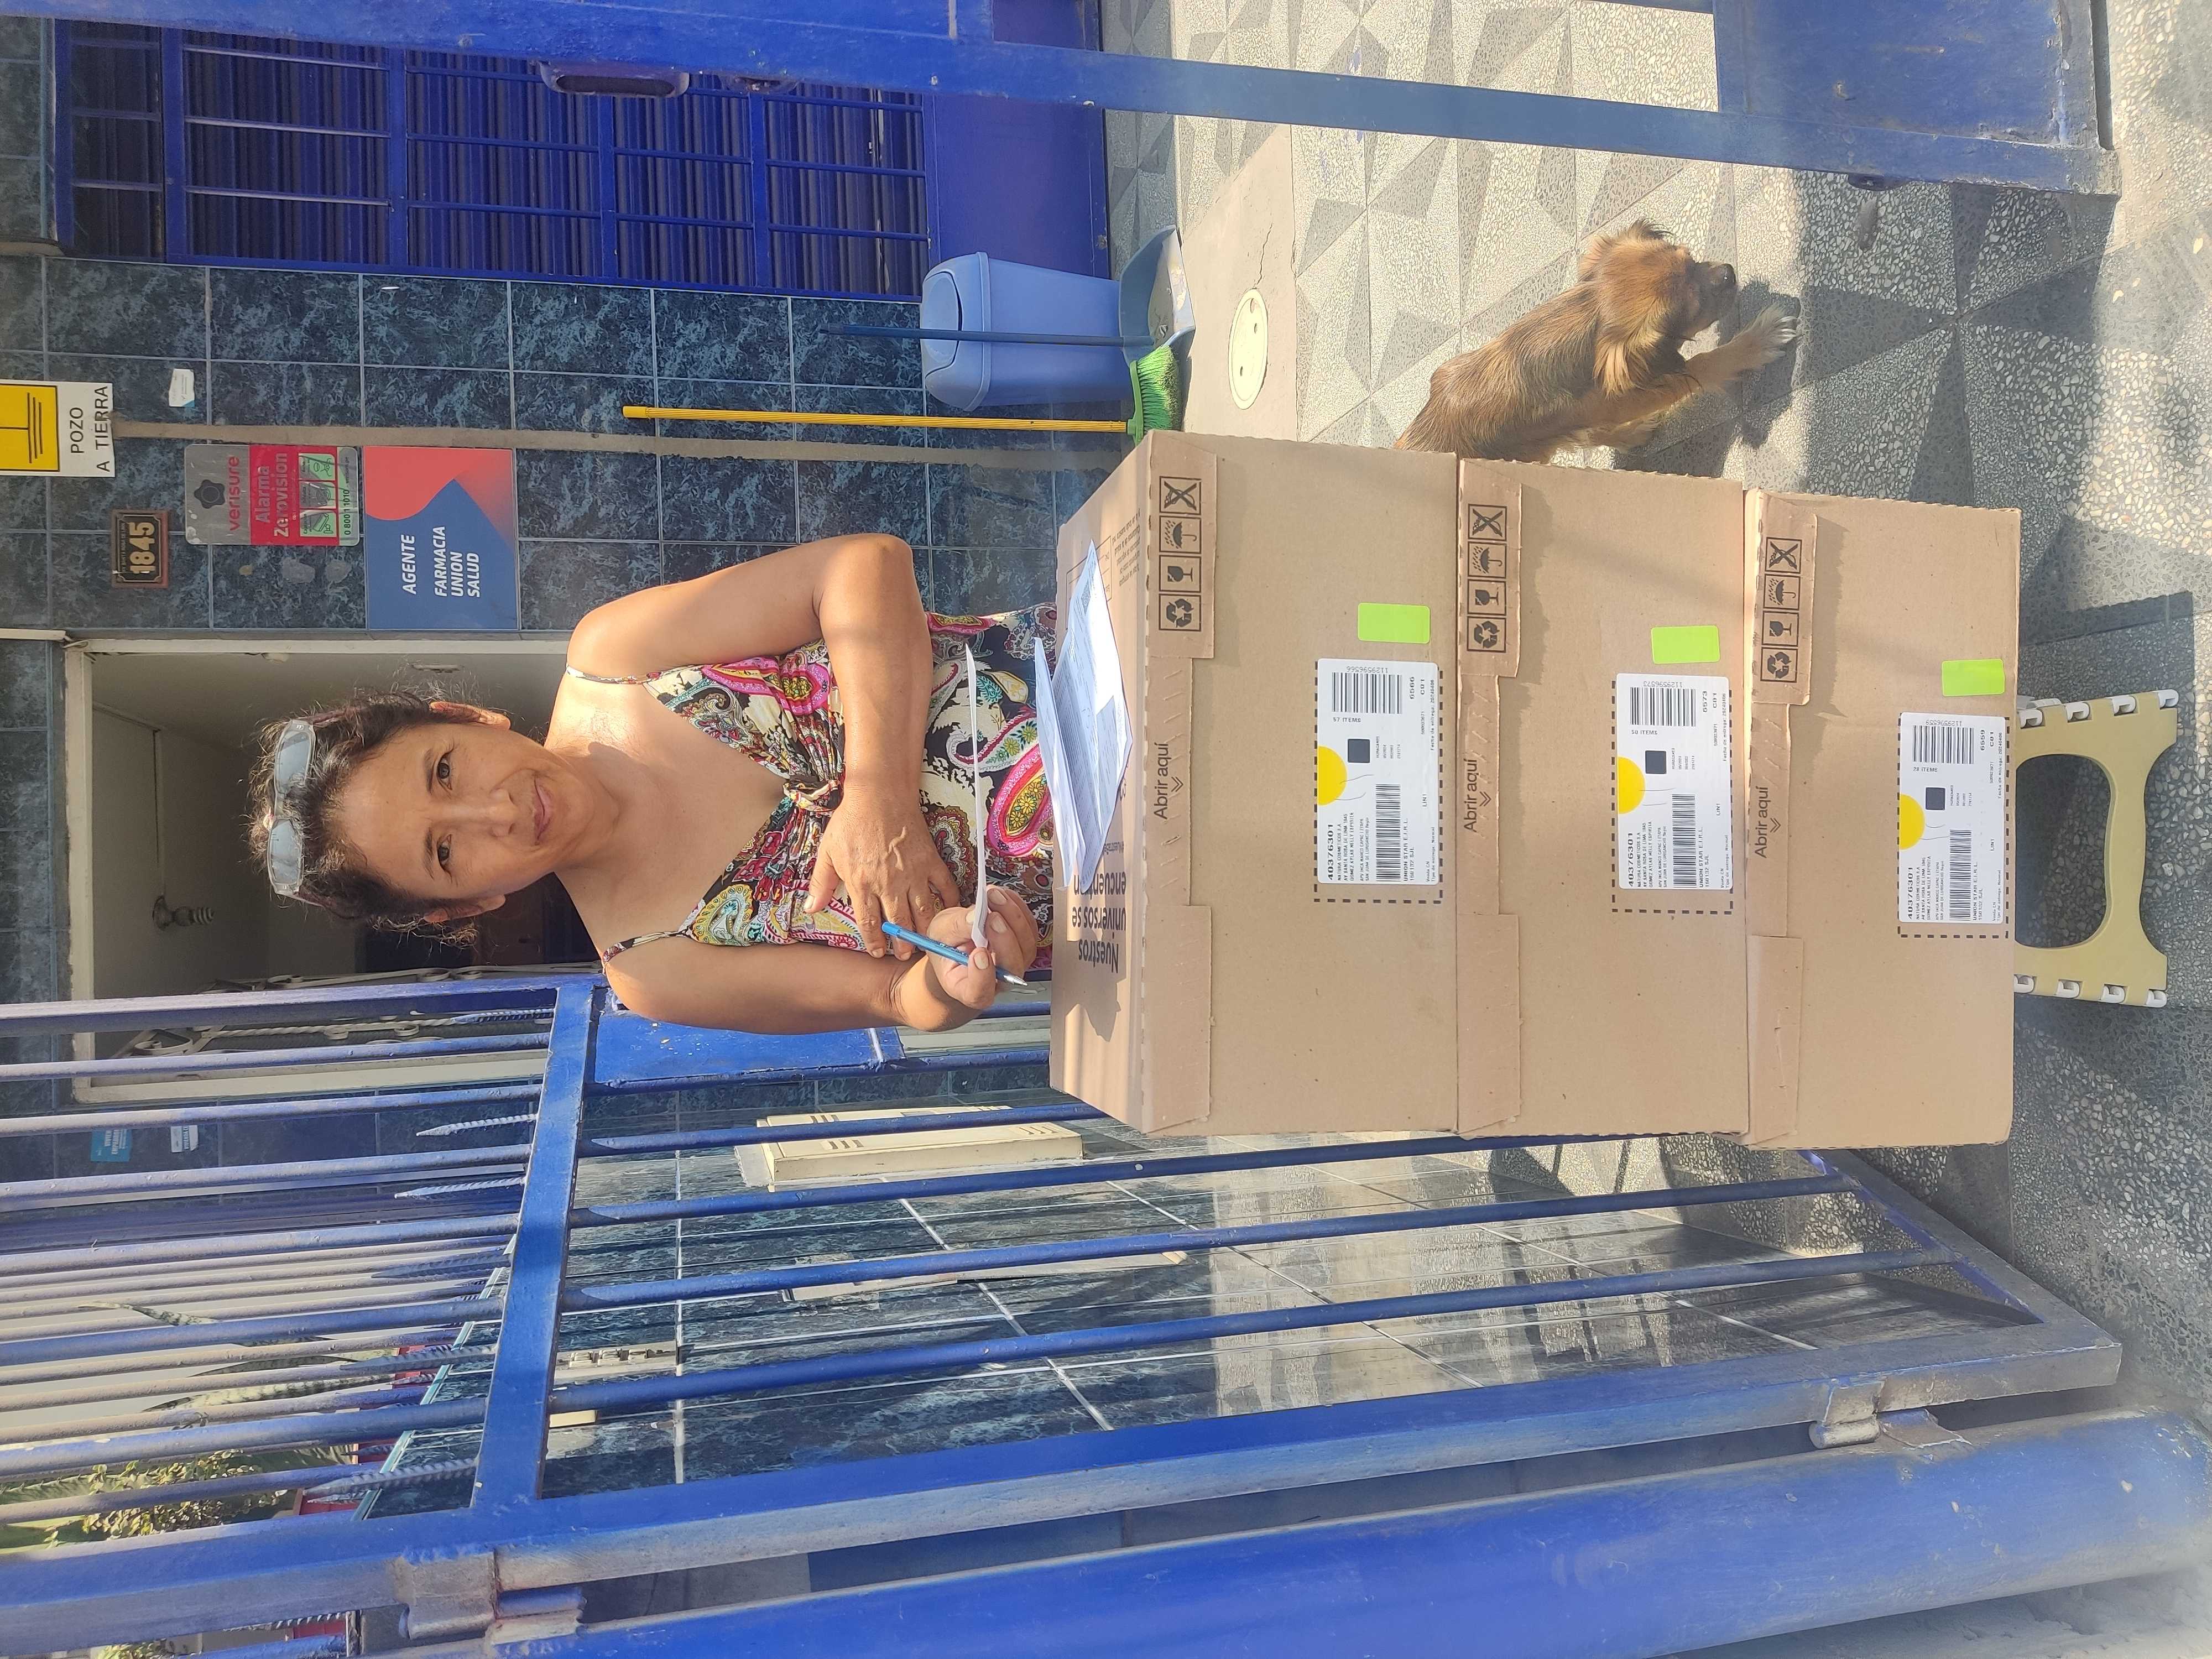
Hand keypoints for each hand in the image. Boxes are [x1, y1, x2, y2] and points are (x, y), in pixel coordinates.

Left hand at [805, 784, 958, 957]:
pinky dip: (949, 902)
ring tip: (925, 944)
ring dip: (924, 932)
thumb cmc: (851, 821)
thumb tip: (811, 908)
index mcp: (862, 884)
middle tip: (904, 955)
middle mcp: (889, 884)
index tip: (878, 953)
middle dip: (902, 944)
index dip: (874, 942)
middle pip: (898, 924)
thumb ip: (821, 883)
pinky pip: (944, 887)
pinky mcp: (930, 861)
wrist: (879, 793)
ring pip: (922, 912)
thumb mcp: (828, 851)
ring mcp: (913, 874)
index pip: (869, 923)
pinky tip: (949, 913)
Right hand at [922, 887, 1040, 1009]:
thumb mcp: (939, 934)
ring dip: (1013, 918)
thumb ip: (955, 929)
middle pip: (1010, 968)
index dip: (981, 976)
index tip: (977, 953)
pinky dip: (1017, 908)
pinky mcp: (1023, 944)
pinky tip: (1001, 895)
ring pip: (1025, 946)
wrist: (957, 942)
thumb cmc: (947, 945)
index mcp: (968, 988)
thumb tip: (976, 917)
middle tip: (990, 916)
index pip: (979, 992)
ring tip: (993, 897)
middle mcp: (996, 981)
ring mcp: (1013, 963)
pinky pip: (1029, 927)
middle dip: (1004, 940)